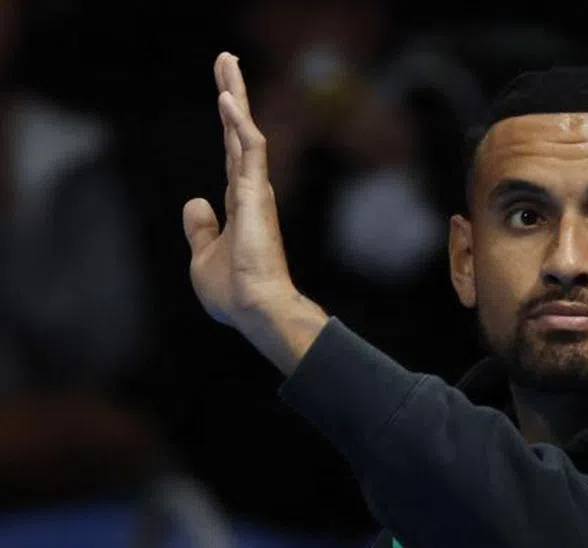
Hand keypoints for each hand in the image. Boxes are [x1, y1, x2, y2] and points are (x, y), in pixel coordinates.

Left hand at [183, 52, 295, 328]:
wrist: (254, 309)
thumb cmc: (234, 292)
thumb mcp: (203, 256)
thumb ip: (200, 228)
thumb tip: (194, 202)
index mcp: (239, 204)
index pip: (232, 153)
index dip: (228, 123)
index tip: (225, 94)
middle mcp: (251, 191)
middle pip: (239, 132)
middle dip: (233, 95)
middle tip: (227, 60)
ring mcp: (255, 190)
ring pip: (246, 131)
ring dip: (236, 95)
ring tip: (227, 62)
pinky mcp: (256, 194)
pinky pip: (249, 149)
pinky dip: (238, 123)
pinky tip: (226, 99)